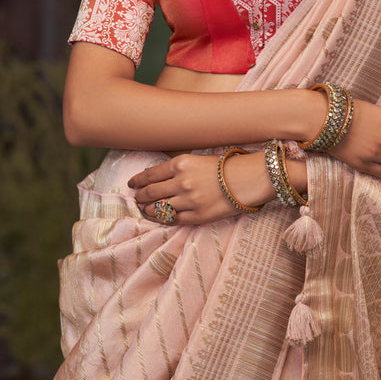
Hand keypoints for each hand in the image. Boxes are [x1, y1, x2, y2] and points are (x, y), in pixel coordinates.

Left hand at [128, 151, 273, 224]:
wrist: (248, 179)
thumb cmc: (224, 166)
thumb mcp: (197, 159)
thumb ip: (177, 168)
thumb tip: (156, 178)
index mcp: (181, 164)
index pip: (151, 174)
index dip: (138, 181)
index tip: (132, 184)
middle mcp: (182, 182)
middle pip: (151, 192)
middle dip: (140, 197)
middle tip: (136, 199)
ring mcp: (189, 200)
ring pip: (160, 208)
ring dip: (149, 210)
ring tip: (145, 209)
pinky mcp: (198, 216)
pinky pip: (174, 219)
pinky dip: (163, 219)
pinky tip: (159, 217)